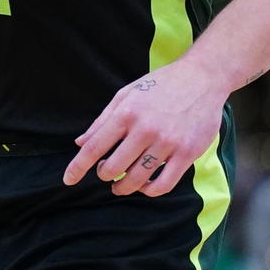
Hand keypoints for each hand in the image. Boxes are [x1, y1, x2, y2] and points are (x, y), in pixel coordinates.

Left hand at [63, 58, 229, 196]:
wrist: (201, 78)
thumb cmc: (160, 85)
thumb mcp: (125, 95)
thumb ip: (102, 121)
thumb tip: (80, 144)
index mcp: (126, 113)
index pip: (94, 148)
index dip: (77, 167)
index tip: (68, 180)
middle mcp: (145, 129)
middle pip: (113, 167)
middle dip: (104, 174)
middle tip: (106, 171)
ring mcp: (168, 143)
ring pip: (137, 179)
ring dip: (124, 186)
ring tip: (121, 184)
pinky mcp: (188, 153)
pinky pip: (164, 184)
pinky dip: (149, 191)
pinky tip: (144, 186)